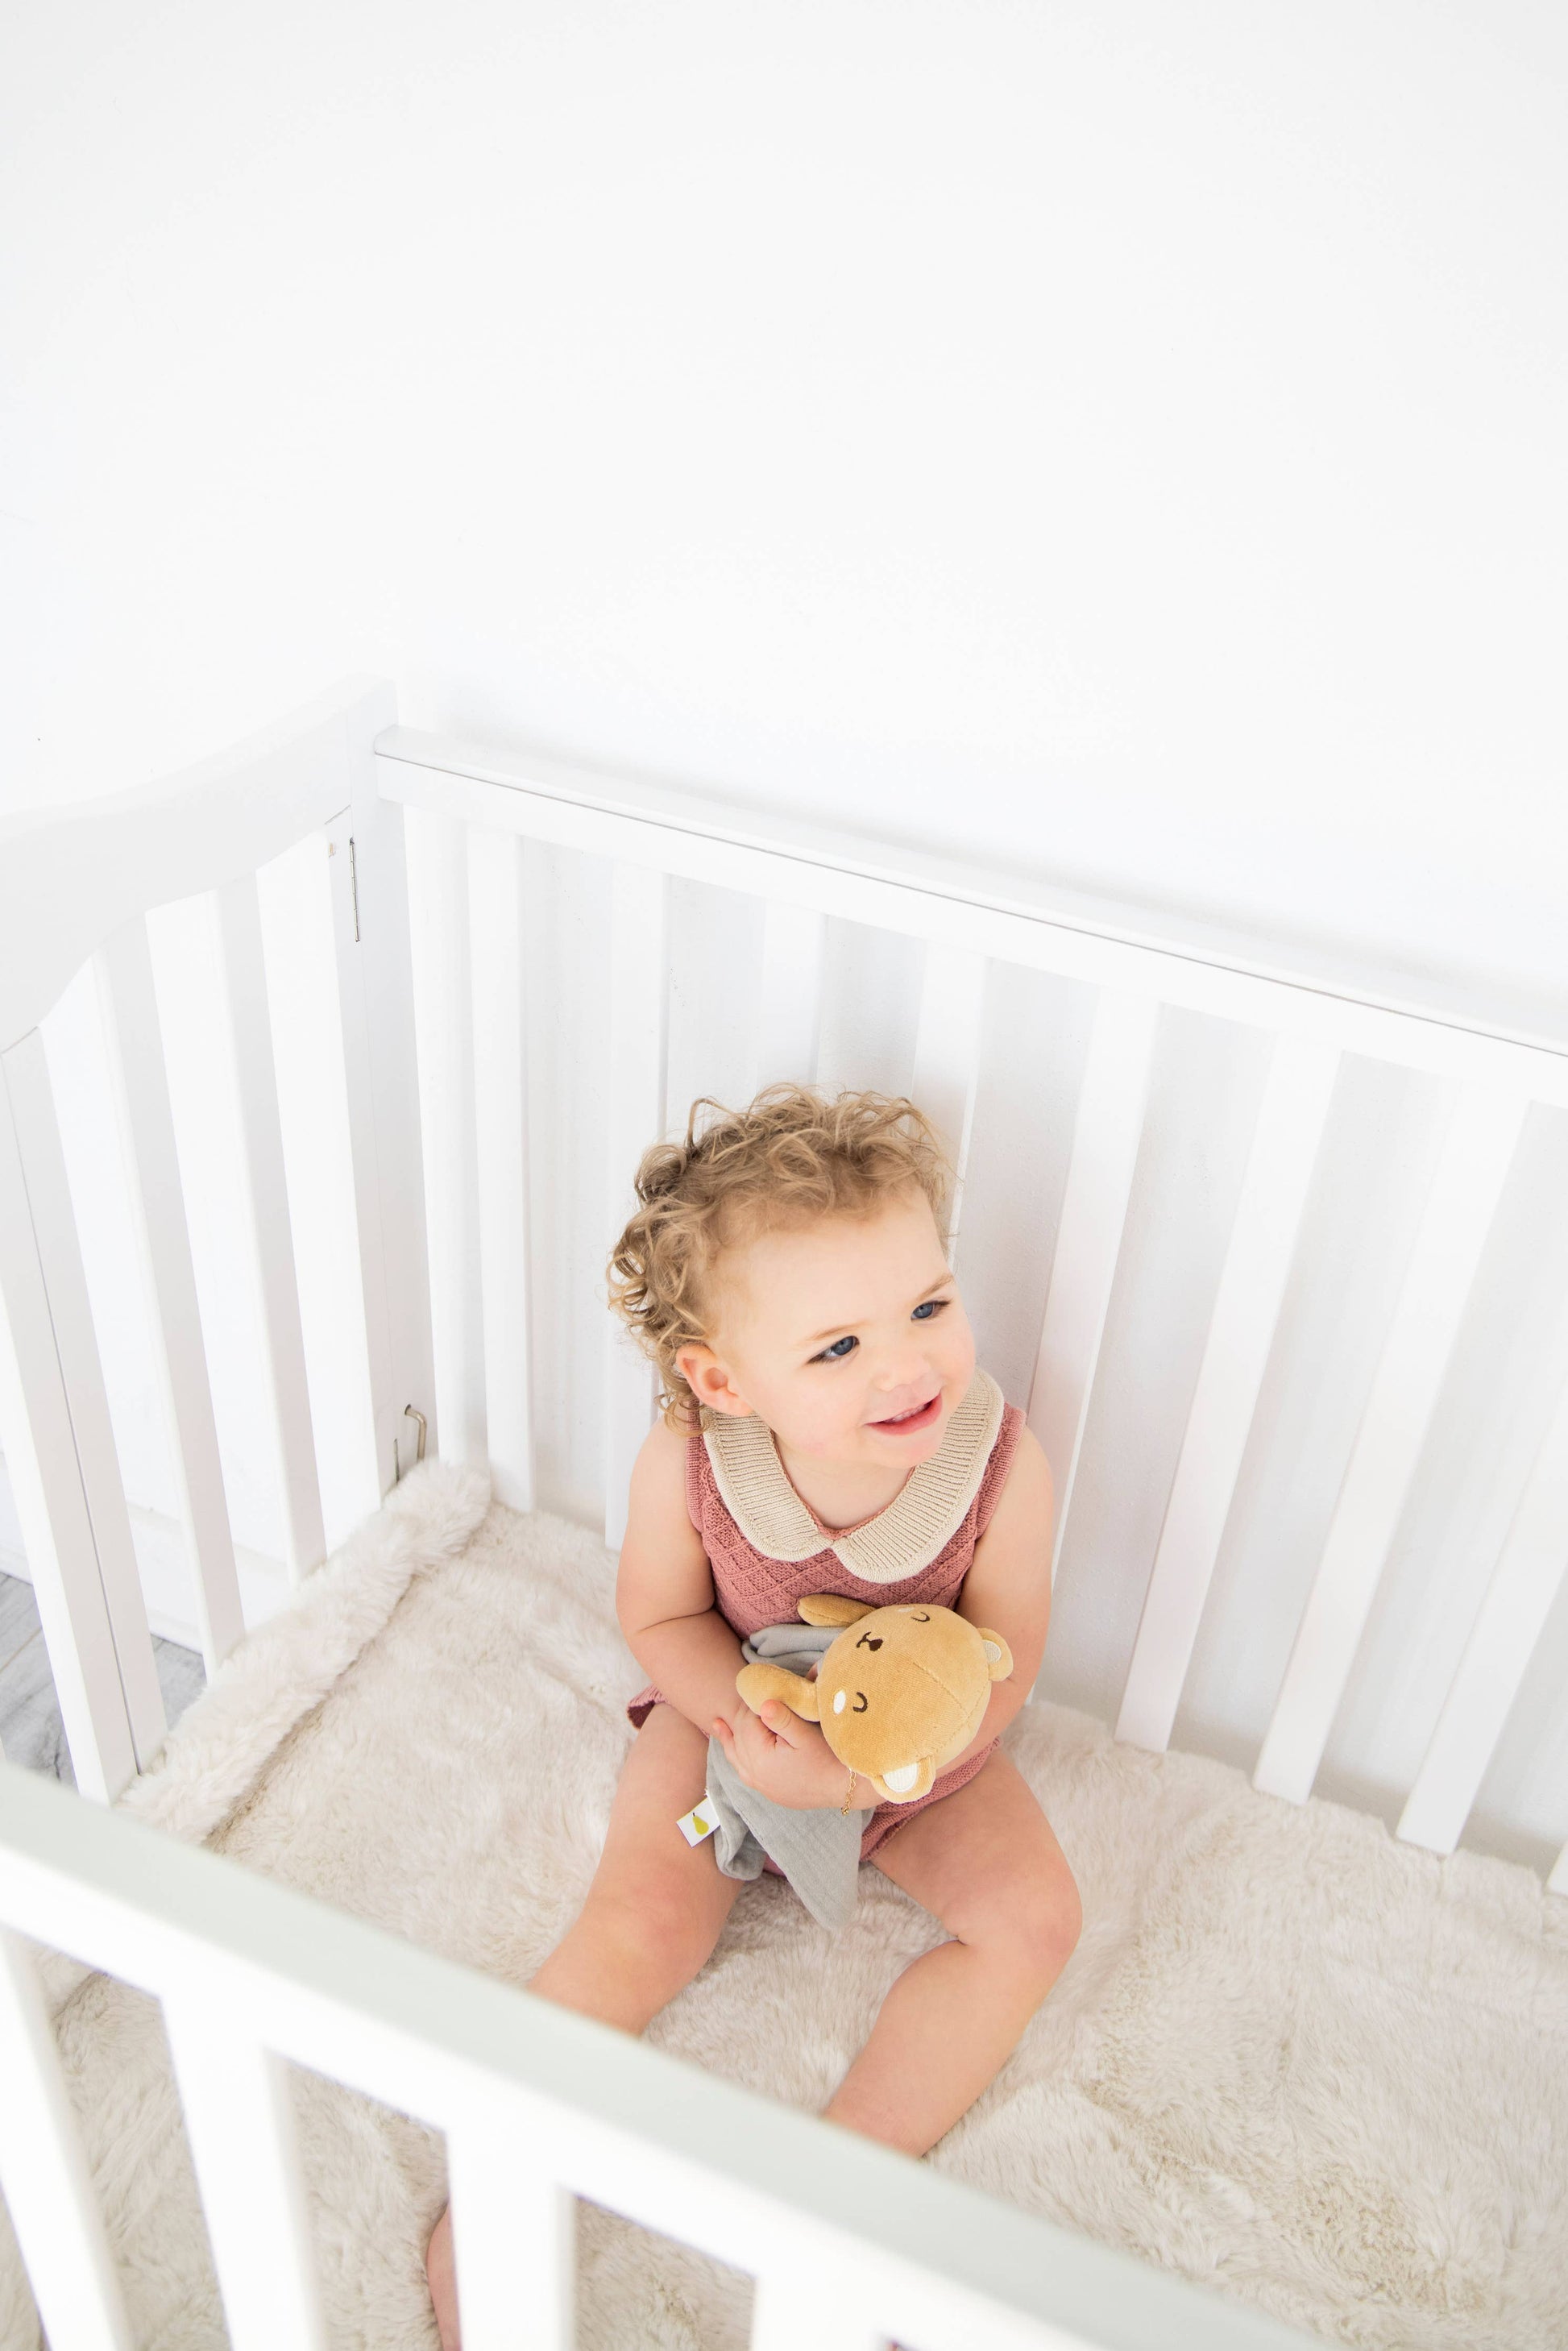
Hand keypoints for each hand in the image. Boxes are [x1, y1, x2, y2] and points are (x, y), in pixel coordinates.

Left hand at [712, 1701, 861, 1810]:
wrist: (845, 1788)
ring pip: (737, 1757)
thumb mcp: (806, 1736)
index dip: (751, 1704)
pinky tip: (732, 1751)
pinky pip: (744, 1771)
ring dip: (729, 1739)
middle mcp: (756, 1774)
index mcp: (762, 1758)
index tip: (757, 1689)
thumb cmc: (829, 1759)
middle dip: (740, 1719)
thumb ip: (783, 1720)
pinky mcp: (770, 1791)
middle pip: (740, 1739)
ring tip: (718, 1724)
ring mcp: (761, 1785)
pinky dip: (736, 1757)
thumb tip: (762, 1704)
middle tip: (744, 1699)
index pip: (747, 1723)